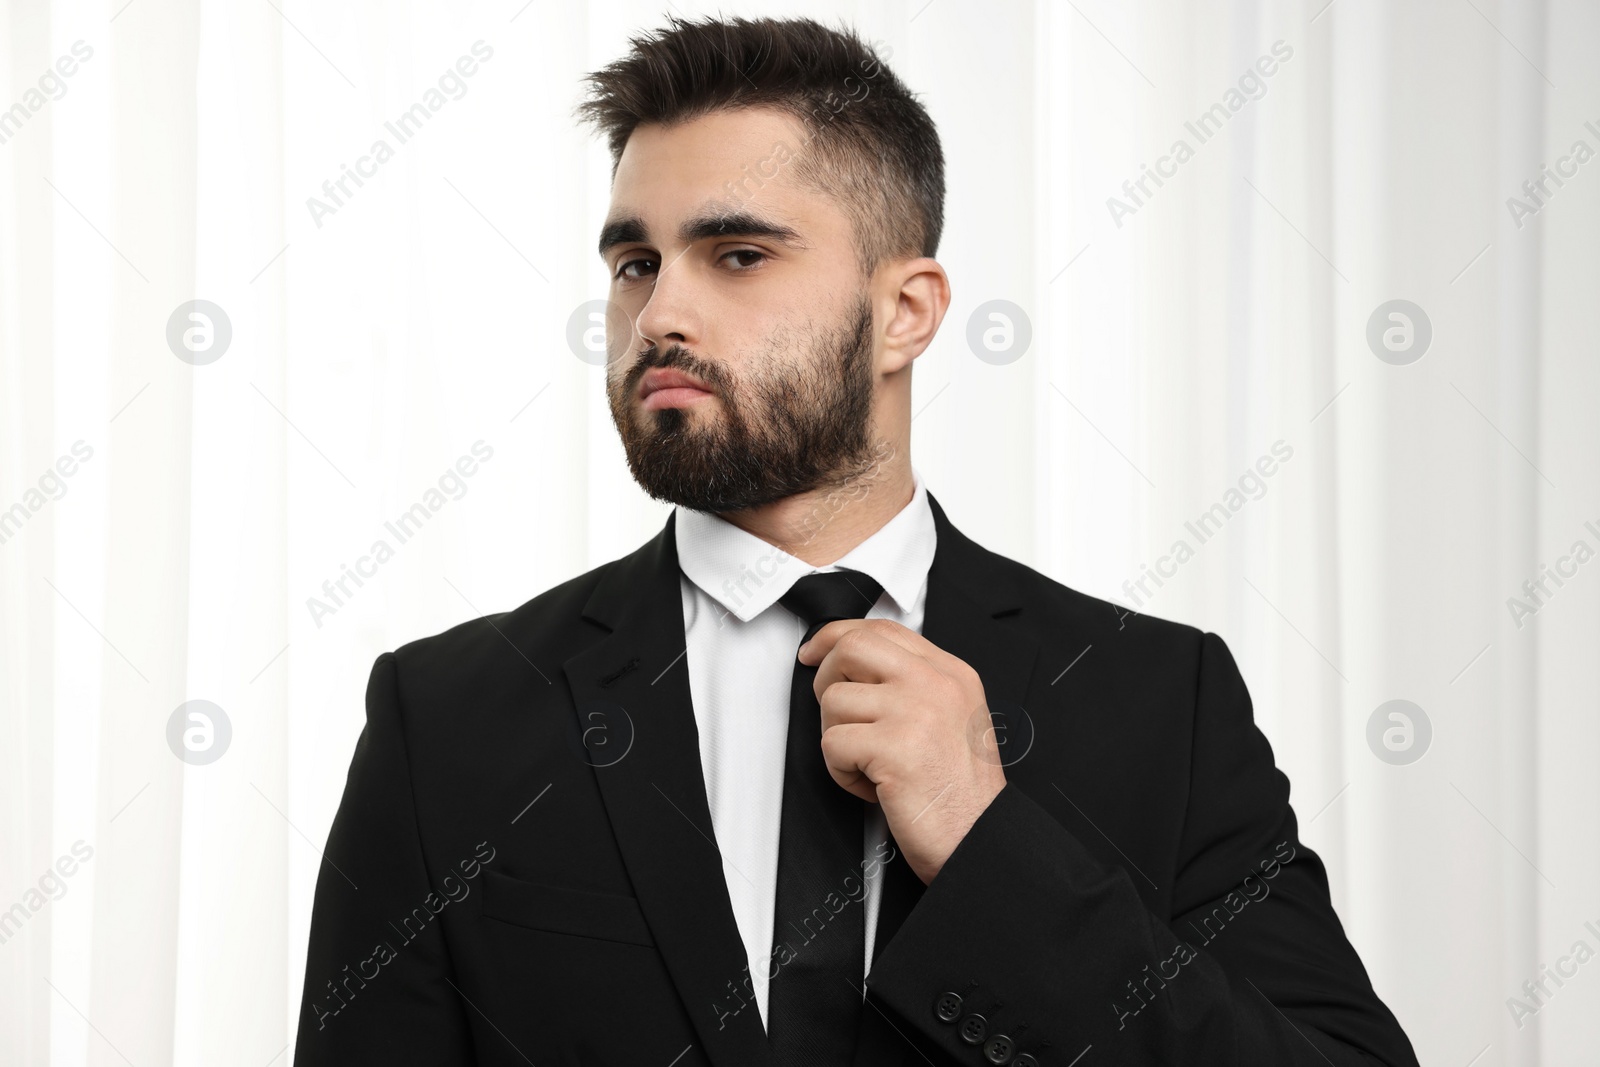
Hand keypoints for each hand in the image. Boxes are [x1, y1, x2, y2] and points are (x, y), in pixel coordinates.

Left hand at [797, 618, 1006, 884]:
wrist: (980, 838)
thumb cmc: (961, 793)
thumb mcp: (951, 719)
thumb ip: (913, 686)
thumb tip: (852, 668)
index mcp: (950, 673)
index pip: (882, 629)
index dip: (836, 636)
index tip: (815, 652)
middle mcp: (935, 684)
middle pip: (852, 647)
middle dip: (826, 678)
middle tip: (837, 714)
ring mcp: (916, 711)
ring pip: (834, 700)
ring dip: (838, 739)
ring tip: (869, 765)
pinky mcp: (894, 747)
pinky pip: (833, 744)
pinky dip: (841, 772)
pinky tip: (872, 786)